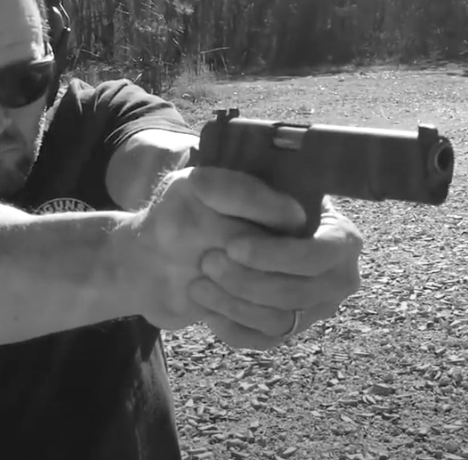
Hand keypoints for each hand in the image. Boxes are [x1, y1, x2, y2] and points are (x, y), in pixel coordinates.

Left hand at [130, 167, 361, 349]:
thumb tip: (291, 216)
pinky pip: (264, 339)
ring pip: (280, 320)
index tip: (233, 246)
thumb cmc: (210, 205)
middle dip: (248, 280)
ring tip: (198, 283)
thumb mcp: (218, 184)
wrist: (185, 237)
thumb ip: (246, 191)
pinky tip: (206, 308)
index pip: (320, 254)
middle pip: (300, 292)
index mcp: (338, 234)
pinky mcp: (287, 329)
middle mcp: (335, 275)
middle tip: (207, 262)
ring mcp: (313, 307)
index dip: (278, 255)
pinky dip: (232, 326)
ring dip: (234, 303)